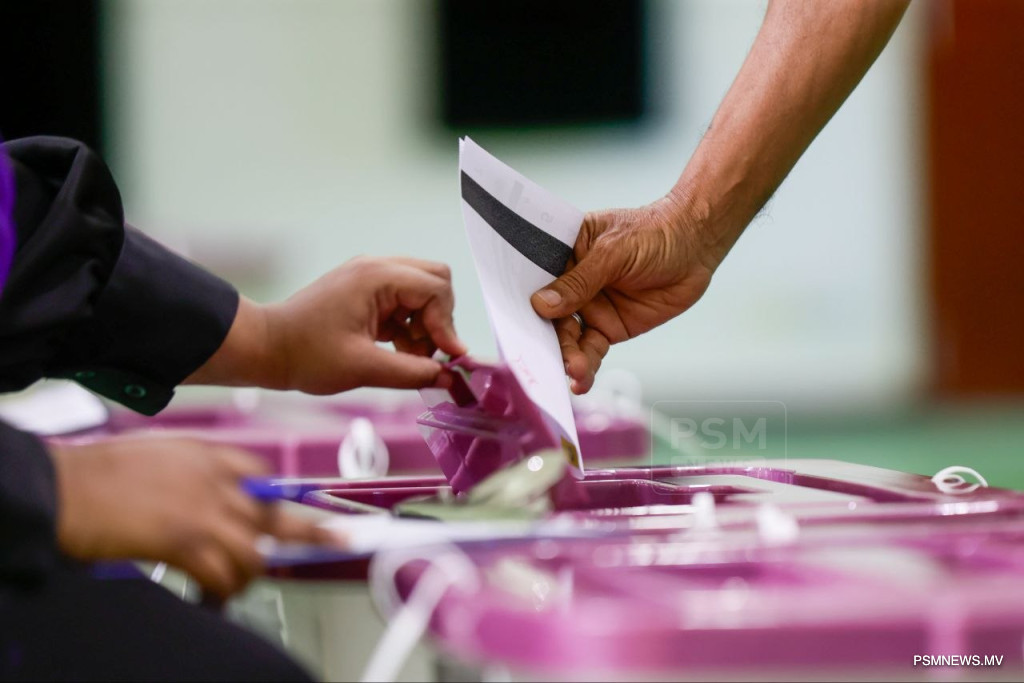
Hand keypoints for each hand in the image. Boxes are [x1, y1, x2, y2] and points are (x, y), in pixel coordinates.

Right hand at [51, 438, 338, 597]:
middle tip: (341, 542)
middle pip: (278, 514)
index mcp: (211, 455)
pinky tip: (210, 594)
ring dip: (248, 574)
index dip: (287, 500)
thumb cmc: (103, 474)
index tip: (311, 512)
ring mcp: (205, 511)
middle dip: (311, 535)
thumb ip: (199, 474)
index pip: (267, 476)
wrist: (66, 487)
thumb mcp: (164, 455)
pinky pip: (224, 574)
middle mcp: (217, 481)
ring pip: (256, 552)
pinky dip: (220, 591)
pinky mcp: (186, 541)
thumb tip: (218, 500)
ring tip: (230, 584)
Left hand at [188, 256, 466, 393]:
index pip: (435, 289)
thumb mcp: (364, 368)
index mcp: (376, 277)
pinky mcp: (365, 294)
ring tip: (409, 358)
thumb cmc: (306, 355)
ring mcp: (370, 279)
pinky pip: (403, 304)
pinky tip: (397, 353)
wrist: (266, 349)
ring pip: (421, 294)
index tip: (448, 359)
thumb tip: (449, 379)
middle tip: (428, 353)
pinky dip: (409, 328)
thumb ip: (413, 373)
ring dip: (425, 326)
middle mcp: (377, 269)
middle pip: (435, 281)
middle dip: (439, 319)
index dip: (447, 325)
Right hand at [531, 197, 717, 393]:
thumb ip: (579, 280)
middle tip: (545, 357)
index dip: (520, 300)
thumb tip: (541, 304)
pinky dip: (584, 368)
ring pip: (568, 338)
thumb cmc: (654, 233)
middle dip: (545, 338)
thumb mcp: (614, 251)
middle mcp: (570, 282)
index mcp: (562, 252)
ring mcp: (589, 307)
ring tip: (573, 371)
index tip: (513, 323)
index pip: (533, 277)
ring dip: (566, 356)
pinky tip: (580, 381)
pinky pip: (590, 351)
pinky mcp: (609, 328)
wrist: (697, 247)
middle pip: (548, 315)